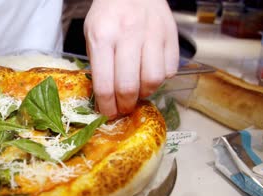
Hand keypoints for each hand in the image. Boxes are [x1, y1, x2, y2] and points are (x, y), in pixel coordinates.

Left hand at [84, 0, 178, 117]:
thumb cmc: (108, 14)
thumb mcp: (91, 35)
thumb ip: (98, 64)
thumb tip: (105, 97)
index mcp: (103, 37)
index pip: (105, 84)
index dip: (107, 106)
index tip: (108, 113)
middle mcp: (128, 36)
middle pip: (130, 86)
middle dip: (125, 105)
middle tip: (123, 107)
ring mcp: (152, 34)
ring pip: (153, 80)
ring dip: (145, 93)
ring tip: (138, 91)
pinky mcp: (170, 34)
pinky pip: (170, 69)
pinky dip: (161, 78)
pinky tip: (150, 73)